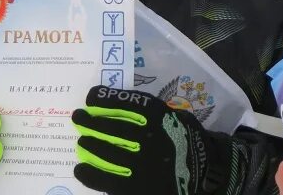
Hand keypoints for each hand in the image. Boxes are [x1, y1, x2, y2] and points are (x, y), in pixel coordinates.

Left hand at [72, 85, 248, 194]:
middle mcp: (152, 140)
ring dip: (91, 146)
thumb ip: (156, 114)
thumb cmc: (189, 142)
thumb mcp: (179, 119)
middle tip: (78, 118)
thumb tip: (121, 106)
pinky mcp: (137, 187)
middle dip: (92, 122)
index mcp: (164, 121)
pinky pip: (108, 180)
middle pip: (114, 128)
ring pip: (108, 153)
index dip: (108, 99)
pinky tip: (81, 169)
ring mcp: (143, 165)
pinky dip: (91, 175)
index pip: (131, 105)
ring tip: (81, 141)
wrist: (205, 173)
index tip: (91, 97)